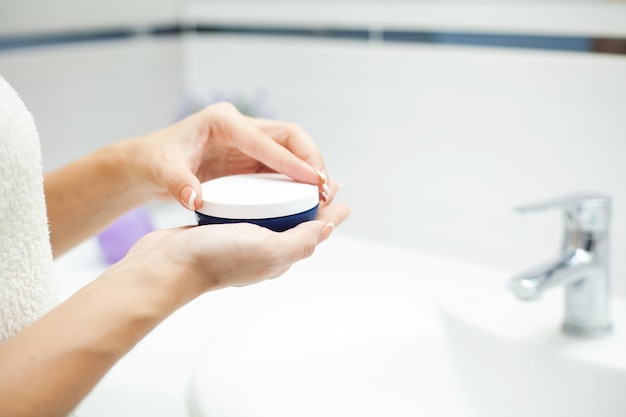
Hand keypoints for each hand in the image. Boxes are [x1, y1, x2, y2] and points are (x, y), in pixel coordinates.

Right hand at [121, 201, 350, 301]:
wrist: (168, 265)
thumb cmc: (217, 259)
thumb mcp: (269, 250)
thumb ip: (301, 239)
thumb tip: (329, 228)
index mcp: (279, 255)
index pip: (313, 229)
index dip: (329, 210)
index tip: (340, 188)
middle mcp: (263, 249)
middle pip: (296, 222)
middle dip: (312, 202)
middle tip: (323, 180)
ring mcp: (241, 240)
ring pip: (272, 217)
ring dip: (286, 200)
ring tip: (294, 180)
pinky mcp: (220, 231)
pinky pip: (246, 212)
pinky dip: (258, 199)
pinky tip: (254, 188)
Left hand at [125, 102, 333, 210]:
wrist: (149, 162)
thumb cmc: (155, 161)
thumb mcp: (162, 171)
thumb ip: (177, 182)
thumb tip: (194, 198)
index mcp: (223, 121)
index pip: (266, 140)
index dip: (292, 161)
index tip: (313, 180)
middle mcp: (240, 126)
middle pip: (290, 135)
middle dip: (311, 159)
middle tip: (324, 188)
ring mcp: (248, 140)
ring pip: (292, 148)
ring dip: (309, 168)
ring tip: (322, 194)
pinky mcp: (250, 156)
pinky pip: (282, 163)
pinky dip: (298, 177)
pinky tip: (308, 195)